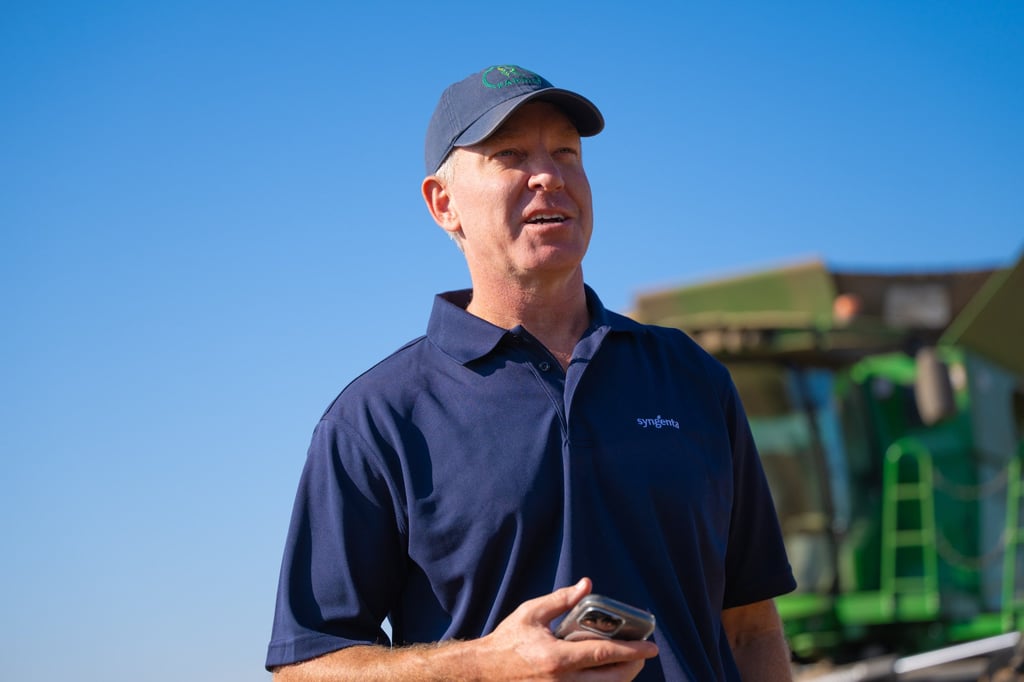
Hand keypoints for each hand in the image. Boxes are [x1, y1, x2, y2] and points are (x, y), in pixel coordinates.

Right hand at [474, 578, 658, 680]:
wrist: (483, 672)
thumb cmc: (508, 640)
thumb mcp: (531, 613)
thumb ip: (561, 599)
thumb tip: (586, 585)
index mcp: (557, 658)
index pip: (605, 654)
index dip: (633, 651)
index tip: (652, 646)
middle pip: (613, 680)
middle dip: (634, 667)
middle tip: (642, 654)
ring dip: (621, 678)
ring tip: (627, 662)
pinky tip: (606, 673)